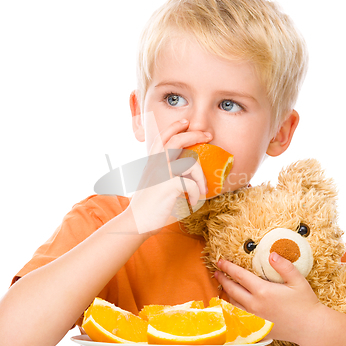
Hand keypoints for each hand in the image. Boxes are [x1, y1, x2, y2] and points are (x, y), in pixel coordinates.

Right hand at [128, 119, 210, 234]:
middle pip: (177, 140)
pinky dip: (196, 194)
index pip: (162, 137)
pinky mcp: (167, 186)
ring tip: (203, 189)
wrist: (136, 223)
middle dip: (195, 134)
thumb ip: (167, 174)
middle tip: (208, 135)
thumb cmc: (149, 206)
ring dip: (201, 177)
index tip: (186, 121)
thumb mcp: (155, 184)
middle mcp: (155, 165)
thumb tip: (189, 171)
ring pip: (190, 163)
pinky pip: (191, 184)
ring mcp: (161, 174)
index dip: (174, 127)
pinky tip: (193, 202)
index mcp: (152, 163)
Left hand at [214, 252, 322, 344]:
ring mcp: (255, 319)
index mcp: (263, 291)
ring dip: (225, 294)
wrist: (311, 328)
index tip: (220, 261)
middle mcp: (255, 305)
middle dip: (222, 279)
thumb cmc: (306, 304)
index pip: (239, 276)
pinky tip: (231, 306)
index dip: (228, 267)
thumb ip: (284, 266)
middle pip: (232, 290)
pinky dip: (232, 310)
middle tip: (217, 272)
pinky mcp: (257, 328)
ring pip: (232, 305)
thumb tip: (271, 254)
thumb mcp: (297, 280)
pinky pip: (238, 318)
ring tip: (222, 287)